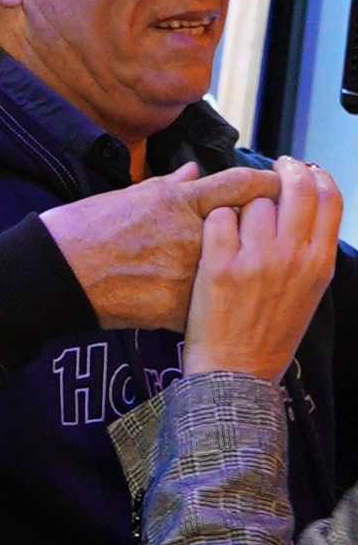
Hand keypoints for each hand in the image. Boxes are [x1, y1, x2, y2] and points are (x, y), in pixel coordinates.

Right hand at [40, 163, 278, 332]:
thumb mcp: (129, 195)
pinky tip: (205, 311)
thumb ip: (170, 187)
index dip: (267, 186)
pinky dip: (208, 310)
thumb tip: (194, 173)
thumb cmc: (82, 228)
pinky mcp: (175, 309)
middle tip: (260, 241)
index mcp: (181, 202)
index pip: (242, 186)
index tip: (280, 188)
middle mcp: (191, 235)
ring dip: (235, 278)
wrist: (53, 273)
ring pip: (231, 275)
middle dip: (256, 237)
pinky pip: (207, 309)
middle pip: (248, 234)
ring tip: (232, 282)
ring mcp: (186, 274)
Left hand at [183, 159, 343, 378]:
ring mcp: (257, 259)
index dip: (317, 176)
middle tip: (274, 170)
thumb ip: (309, 252)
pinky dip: (215, 223)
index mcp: (318, 263)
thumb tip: (307, 211)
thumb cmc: (269, 336)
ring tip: (237, 228)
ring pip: (253, 201)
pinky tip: (214, 240)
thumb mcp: (308, 293)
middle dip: (285, 171)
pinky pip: (219, 218)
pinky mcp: (220, 265)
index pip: (330, 198)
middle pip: (296, 187)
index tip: (305, 171)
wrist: (236, 374)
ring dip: (243, 206)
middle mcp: (292, 256)